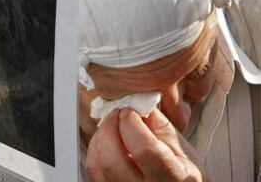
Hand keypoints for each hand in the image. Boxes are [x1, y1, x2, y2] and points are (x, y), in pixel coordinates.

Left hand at [85, 108, 207, 181]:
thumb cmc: (183, 176)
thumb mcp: (185, 151)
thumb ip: (161, 126)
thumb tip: (140, 105)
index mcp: (171, 177)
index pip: (143, 149)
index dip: (131, 123)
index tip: (130, 110)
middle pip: (111, 160)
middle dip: (109, 128)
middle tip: (117, 115)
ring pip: (97, 166)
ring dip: (100, 138)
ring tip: (112, 126)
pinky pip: (93, 171)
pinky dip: (96, 149)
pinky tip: (107, 141)